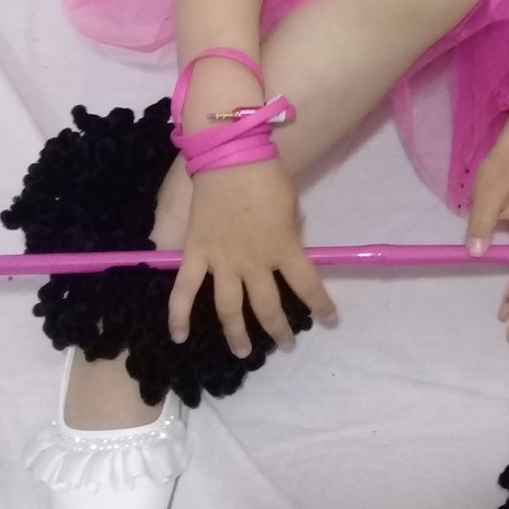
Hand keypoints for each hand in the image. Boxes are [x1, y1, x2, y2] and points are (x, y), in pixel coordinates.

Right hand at [168, 159, 336, 355]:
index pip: (309, 286)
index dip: (321, 306)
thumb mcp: (292, 207)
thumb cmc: (267, 177)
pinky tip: (180, 337)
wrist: (230, 157)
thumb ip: (289, 236)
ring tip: (243, 352)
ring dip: (237, 333)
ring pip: (229, 309)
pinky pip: (184, 291)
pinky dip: (178, 315)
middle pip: (267, 307)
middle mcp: (254, 263)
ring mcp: (222, 261)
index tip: (330, 319)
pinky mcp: (195, 254)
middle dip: (278, 329)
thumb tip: (288, 253)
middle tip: (285, 342)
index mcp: (284, 248)